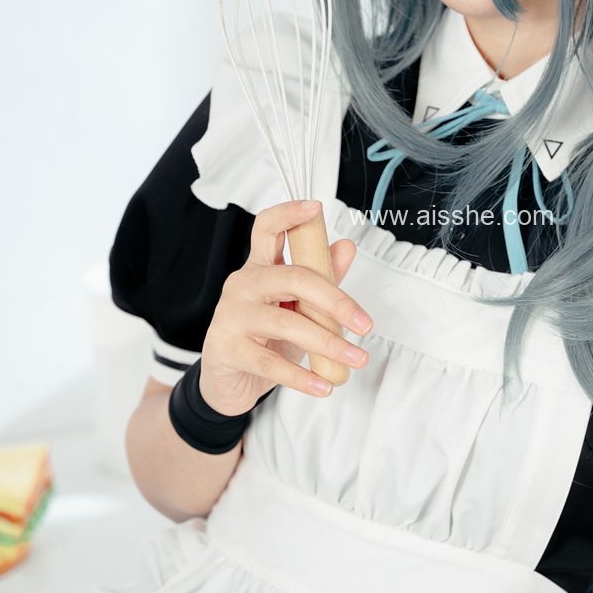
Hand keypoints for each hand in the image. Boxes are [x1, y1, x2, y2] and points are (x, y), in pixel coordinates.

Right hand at [199, 199, 372, 416]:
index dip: (289, 214)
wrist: (227, 382)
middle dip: (336, 300)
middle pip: (293, 277)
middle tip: (365, 324)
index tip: (316, 207)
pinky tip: (325, 385)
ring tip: (356, 359)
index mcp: (259, 268)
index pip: (267, 229)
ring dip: (329, 344)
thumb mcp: (295, 307)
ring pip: (287, 324)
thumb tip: (346, 247)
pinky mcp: (228, 350)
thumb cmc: (264, 338)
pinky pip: (272, 364)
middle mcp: (242, 286)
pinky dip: (303, 377)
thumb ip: (320, 278)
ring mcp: (231, 317)